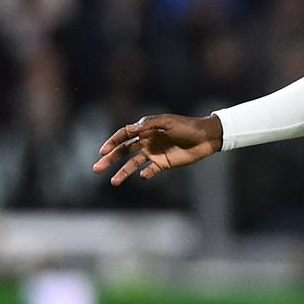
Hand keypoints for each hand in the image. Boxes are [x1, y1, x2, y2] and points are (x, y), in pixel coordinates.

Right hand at [93, 114, 222, 184]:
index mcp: (146, 130)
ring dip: (123, 172)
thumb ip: (149, 124)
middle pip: (123, 151)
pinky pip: (150, 171)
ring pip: (133, 164)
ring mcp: (155, 153)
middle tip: (96, 168)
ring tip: (113, 181)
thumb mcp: (168, 122)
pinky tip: (142, 176)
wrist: (206, 137)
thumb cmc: (187, 126)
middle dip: (110, 159)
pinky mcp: (164, 164)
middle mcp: (147, 141)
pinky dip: (145, 174)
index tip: (102, 151)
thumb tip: (131, 129)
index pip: (124, 135)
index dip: (112, 142)